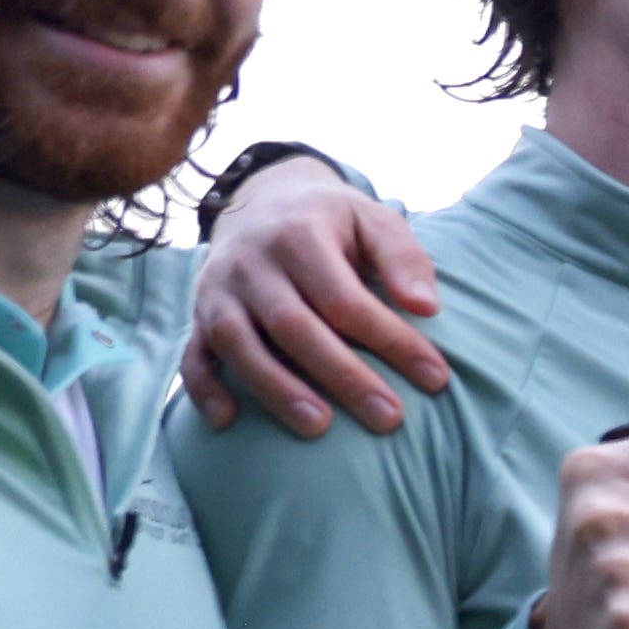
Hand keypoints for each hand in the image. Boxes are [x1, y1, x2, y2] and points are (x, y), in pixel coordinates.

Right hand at [178, 171, 450, 434]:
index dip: (391, 340)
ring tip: (319, 428)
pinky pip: (192, 355)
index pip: (345, 299)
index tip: (436, 377)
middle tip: (390, 418)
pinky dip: (205, 389)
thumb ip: (402, 257)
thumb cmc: (333, 223)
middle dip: (343, 376)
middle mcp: (251, 264)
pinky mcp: (199, 316)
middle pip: (294, 326)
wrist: (263, 199)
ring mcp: (219, 291)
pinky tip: (229, 422)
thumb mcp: (374, 220)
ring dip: (276, 389)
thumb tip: (426, 306)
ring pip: (238, 343)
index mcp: (299, 237)